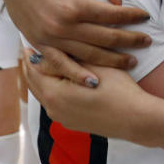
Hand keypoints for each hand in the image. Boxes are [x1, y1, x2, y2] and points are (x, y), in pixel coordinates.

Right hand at [0, 0, 151, 81]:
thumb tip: (120, 2)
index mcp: (73, 5)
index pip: (112, 16)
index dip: (133, 16)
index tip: (145, 16)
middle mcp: (61, 26)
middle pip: (105, 39)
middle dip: (130, 41)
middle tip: (147, 41)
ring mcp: (48, 38)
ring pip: (88, 56)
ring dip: (112, 61)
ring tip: (132, 62)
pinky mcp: (38, 43)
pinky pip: (60, 65)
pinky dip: (78, 75)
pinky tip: (95, 82)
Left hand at [23, 49, 158, 142]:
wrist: (135, 118)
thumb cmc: (117, 90)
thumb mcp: (92, 66)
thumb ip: (68, 58)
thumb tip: (50, 50)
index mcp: (53, 93)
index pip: (33, 70)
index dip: (30, 54)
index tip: (28, 41)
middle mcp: (52, 109)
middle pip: (34, 84)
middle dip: (31, 66)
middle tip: (29, 49)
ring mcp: (62, 118)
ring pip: (44, 94)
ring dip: (42, 78)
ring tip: (43, 62)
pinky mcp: (72, 122)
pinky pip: (55, 102)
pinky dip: (52, 89)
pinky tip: (60, 79)